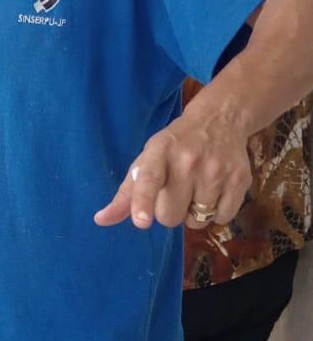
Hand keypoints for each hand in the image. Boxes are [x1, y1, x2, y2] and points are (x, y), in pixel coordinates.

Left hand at [94, 107, 251, 229]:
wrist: (221, 119)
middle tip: (175, 191)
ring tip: (196, 188)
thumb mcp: (147, 160)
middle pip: (170, 216)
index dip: (144, 202)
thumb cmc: (175, 146)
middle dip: (169, 212)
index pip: (150, 180)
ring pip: (197, 221)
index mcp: (159, 151)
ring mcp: (217, 169)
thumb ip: (125, 194)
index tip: (142, 221)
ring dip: (193, 213)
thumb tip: (100, 220)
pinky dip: (216, 213)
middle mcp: (189, 160)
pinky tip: (214, 191)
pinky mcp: (240, 179)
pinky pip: (222, 219)